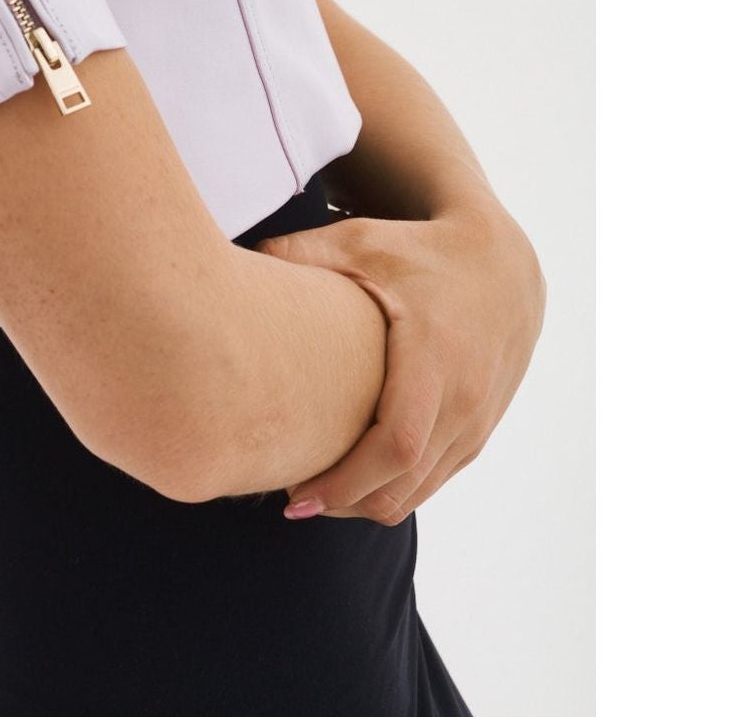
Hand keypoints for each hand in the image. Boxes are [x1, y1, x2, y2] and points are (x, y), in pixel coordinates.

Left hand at [252, 197, 544, 525]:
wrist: (503, 266)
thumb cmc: (424, 253)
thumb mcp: (364, 242)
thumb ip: (302, 252)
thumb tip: (241, 257)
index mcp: (436, 356)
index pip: (396, 445)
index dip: (345, 481)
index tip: (295, 493)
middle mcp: (465, 399)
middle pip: (404, 482)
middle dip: (346, 503)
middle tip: (292, 501)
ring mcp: (478, 422)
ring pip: (420, 490)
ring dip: (367, 503)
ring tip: (315, 495)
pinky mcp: (479, 431)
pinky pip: (434, 479)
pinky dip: (393, 489)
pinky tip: (353, 477)